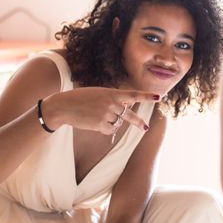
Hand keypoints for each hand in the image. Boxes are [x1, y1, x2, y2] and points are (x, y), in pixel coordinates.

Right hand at [43, 87, 158, 135]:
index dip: (147, 96)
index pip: (133, 95)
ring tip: (96, 116)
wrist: (63, 106)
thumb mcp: (99, 93)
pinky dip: (105, 128)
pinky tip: (94, 122)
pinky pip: (110, 130)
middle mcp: (111, 103)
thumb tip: (125, 109)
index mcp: (112, 93)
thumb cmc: (81, 98)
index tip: (159, 97)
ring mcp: (106, 114)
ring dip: (110, 122)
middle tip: (146, 127)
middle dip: (138, 122)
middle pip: (129, 115)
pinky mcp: (100, 124)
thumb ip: (113, 99)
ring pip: (117, 123)